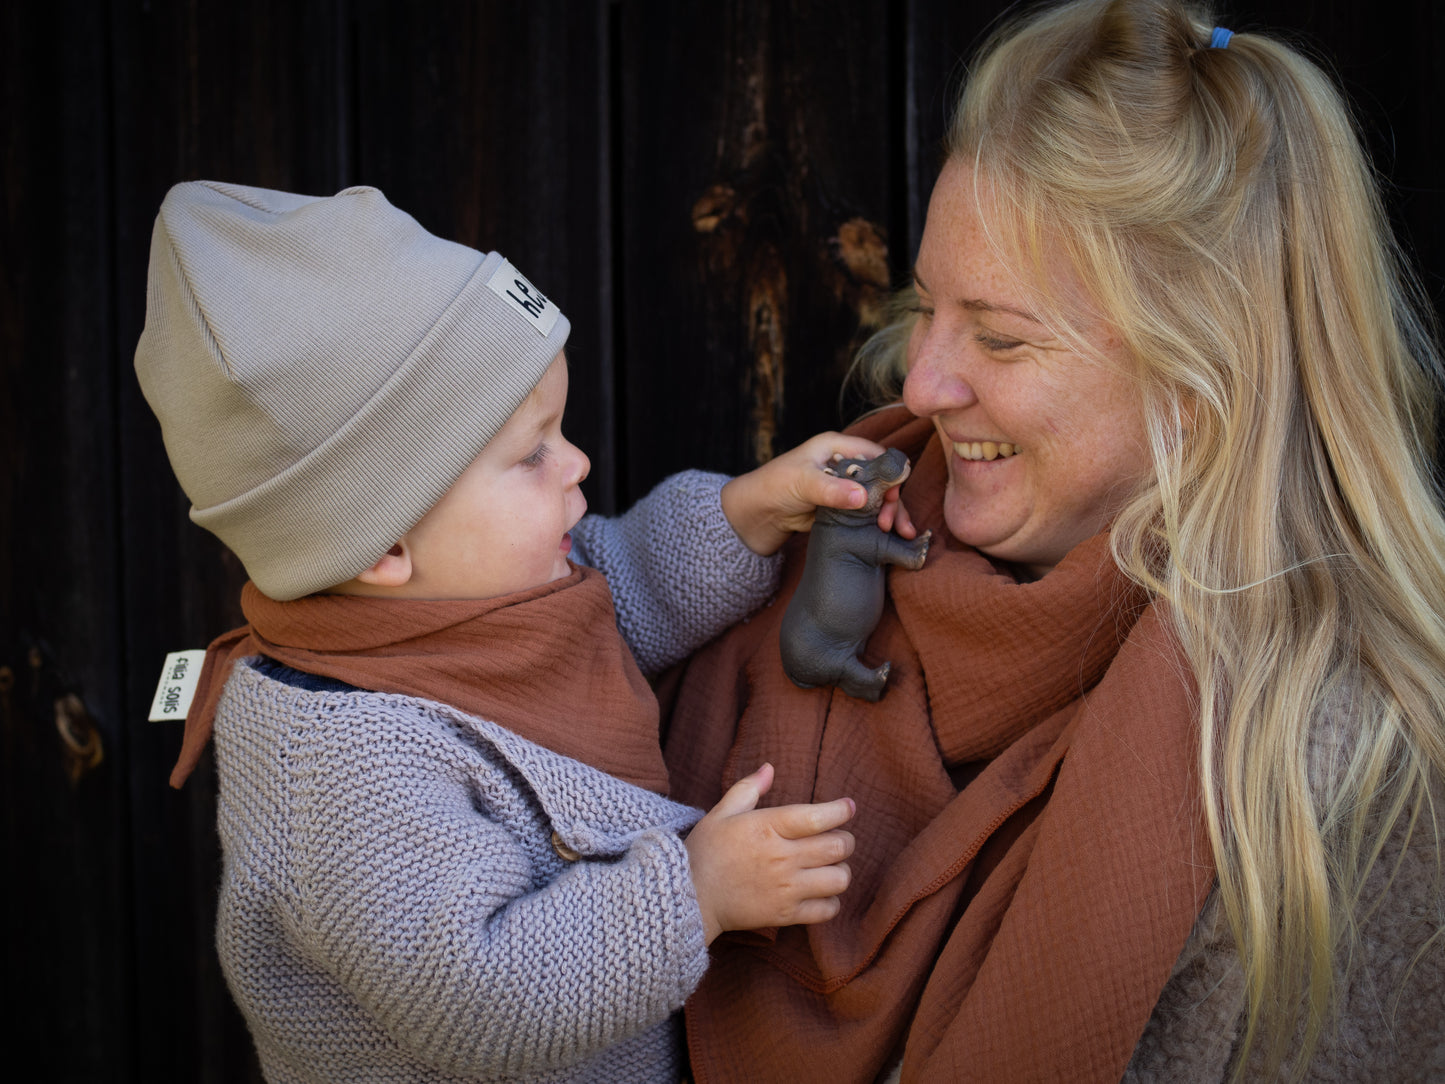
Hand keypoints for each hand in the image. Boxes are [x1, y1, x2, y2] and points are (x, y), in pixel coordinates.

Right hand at [684, 763, 854, 943]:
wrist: (689, 897)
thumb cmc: (705, 851)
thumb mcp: (721, 813)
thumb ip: (748, 789)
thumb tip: (769, 768)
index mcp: (767, 827)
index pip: (818, 816)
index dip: (841, 810)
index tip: (848, 807)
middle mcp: (782, 857)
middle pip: (838, 847)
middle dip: (846, 841)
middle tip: (838, 840)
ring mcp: (786, 888)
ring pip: (838, 879)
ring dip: (840, 871)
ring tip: (829, 868)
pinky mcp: (786, 915)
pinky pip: (827, 910)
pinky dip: (830, 902)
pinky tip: (819, 893)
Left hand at [720, 431, 918, 555]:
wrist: (755, 514)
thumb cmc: (773, 486)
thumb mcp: (802, 483)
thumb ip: (832, 490)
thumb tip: (862, 497)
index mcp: (836, 446)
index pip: (875, 455)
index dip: (889, 474)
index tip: (892, 496)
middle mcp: (844, 464)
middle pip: (881, 478)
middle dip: (892, 500)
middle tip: (893, 523)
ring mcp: (844, 487)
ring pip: (877, 498)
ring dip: (890, 514)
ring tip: (901, 534)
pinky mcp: (842, 508)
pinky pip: (867, 514)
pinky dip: (879, 524)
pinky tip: (889, 537)